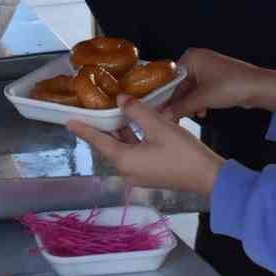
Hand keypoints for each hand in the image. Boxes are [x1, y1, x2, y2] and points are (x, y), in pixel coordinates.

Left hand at [68, 96, 224, 196]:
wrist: (208, 177)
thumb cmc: (182, 152)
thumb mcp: (158, 125)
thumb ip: (137, 111)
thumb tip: (120, 98)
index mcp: (124, 160)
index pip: (98, 141)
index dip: (84, 129)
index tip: (68, 121)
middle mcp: (127, 170)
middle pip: (109, 145)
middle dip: (102, 127)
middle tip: (92, 110)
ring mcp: (139, 174)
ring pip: (123, 148)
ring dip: (120, 131)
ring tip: (113, 111)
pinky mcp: (150, 173)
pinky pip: (134, 153)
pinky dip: (132, 138)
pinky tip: (135, 124)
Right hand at [161, 49, 275, 121]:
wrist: (259, 88)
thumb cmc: (233, 85)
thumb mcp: (202, 98)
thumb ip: (181, 107)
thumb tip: (165, 115)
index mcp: (192, 58)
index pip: (170, 78)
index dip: (164, 96)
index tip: (158, 109)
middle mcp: (198, 60)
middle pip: (180, 85)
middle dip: (178, 102)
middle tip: (172, 118)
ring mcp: (208, 69)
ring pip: (190, 90)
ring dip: (189, 104)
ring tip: (188, 116)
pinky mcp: (215, 79)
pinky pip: (200, 91)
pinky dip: (199, 102)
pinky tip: (202, 112)